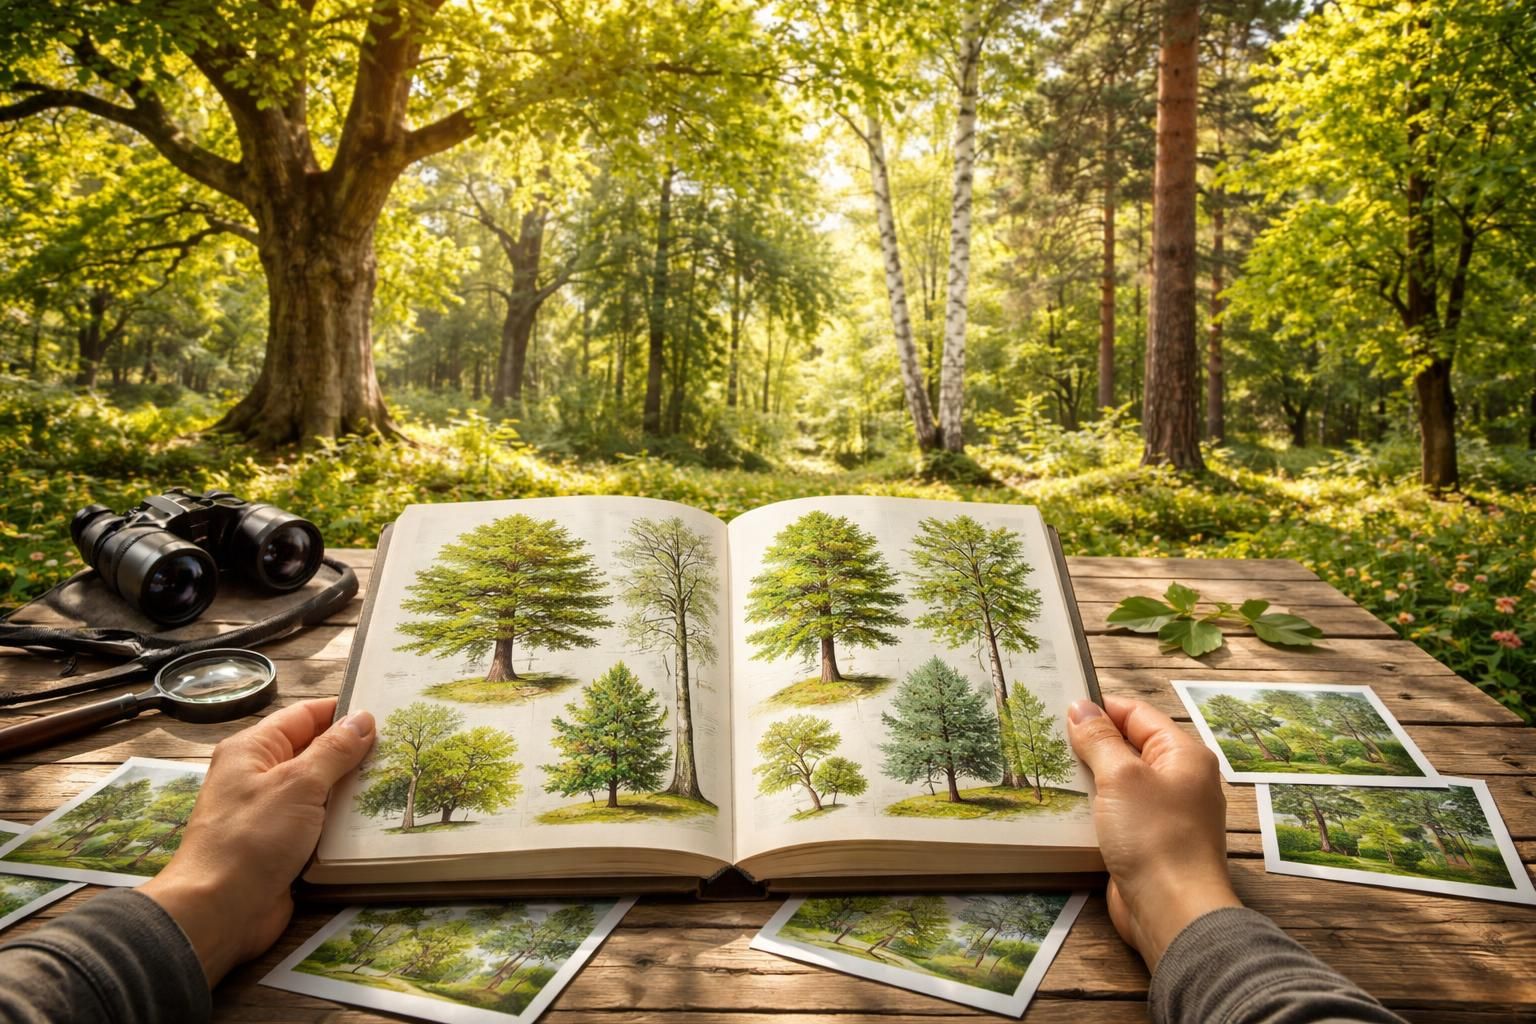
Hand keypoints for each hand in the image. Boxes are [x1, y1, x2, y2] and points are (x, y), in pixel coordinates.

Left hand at [141, 697, 374, 985]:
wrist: (219, 911)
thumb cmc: (252, 838)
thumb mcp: (297, 784)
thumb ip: (333, 750)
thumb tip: (362, 719)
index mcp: (254, 750)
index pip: (306, 715)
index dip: (344, 711)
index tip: (389, 710)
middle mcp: (262, 776)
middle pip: (317, 752)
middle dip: (356, 752)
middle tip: (404, 746)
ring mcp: (274, 813)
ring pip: (323, 790)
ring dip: (355, 789)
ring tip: (402, 778)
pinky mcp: (285, 846)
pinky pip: (322, 824)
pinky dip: (346, 822)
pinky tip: (380, 819)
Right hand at [1066, 695, 1240, 973]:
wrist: (1172, 910)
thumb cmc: (1154, 836)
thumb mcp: (1121, 776)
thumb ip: (1099, 739)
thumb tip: (1081, 707)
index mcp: (1183, 754)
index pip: (1137, 714)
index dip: (1100, 708)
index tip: (1060, 707)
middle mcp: (1179, 779)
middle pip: (1128, 746)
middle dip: (1090, 743)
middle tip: (1047, 738)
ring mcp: (1164, 812)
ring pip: (1119, 781)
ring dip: (1088, 777)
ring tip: (1048, 768)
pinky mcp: (1147, 841)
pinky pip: (1116, 812)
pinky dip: (1093, 807)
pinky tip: (1064, 806)